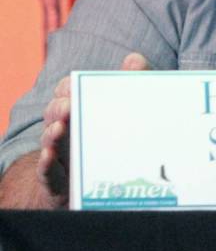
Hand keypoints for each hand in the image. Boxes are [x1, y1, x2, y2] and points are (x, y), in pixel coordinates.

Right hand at [37, 52, 151, 203]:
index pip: (65, 92)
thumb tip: (134, 59)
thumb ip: (131, 84)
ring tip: (59, 129)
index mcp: (78, 110)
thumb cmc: (114, 140)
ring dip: (51, 134)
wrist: (106, 190)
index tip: (74, 86)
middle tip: (69, 106)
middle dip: (59, 108)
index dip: (67, 88)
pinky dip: (46, 164)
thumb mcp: (126, 111)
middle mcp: (65, 130)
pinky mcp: (58, 182)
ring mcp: (60, 156)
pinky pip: (47, 173)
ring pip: (49, 142)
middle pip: (55, 114)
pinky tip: (49, 156)